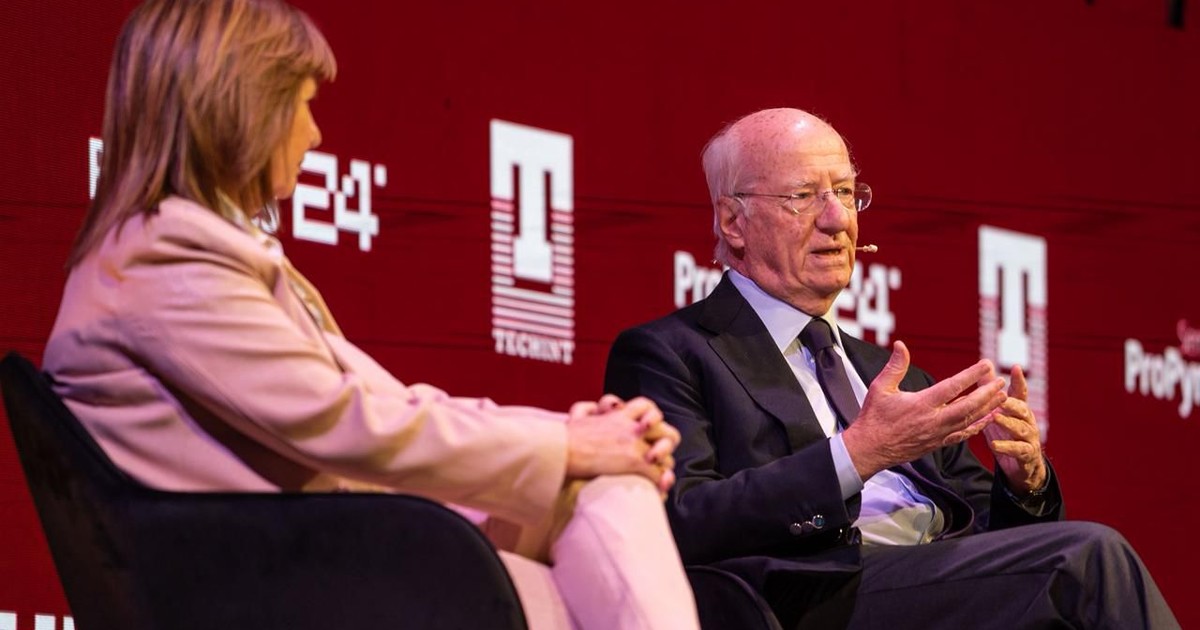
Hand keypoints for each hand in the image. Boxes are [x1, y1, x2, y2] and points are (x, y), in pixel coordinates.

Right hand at [565, 396, 679, 495]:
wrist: (562, 450)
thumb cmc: (565, 437)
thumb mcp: (578, 415)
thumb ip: (588, 409)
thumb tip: (593, 408)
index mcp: (619, 414)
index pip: (646, 406)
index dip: (651, 417)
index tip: (646, 428)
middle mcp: (631, 426)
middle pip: (663, 426)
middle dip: (665, 438)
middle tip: (657, 452)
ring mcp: (634, 442)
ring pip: (666, 450)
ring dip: (665, 462)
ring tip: (662, 473)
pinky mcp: (634, 461)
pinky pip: (657, 472)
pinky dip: (660, 483)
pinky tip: (657, 490)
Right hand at [842, 341, 1007, 479]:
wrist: (869, 449)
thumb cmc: (873, 418)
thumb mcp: (880, 388)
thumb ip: (895, 366)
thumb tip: (900, 345)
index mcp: (921, 404)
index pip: (952, 387)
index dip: (972, 375)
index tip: (986, 365)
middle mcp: (933, 420)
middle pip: (968, 406)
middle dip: (987, 393)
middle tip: (1001, 382)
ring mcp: (937, 434)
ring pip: (969, 421)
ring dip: (987, 409)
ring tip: (1003, 397)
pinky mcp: (936, 444)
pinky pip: (962, 435)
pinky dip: (977, 426)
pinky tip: (987, 419)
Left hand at [983, 365, 1046, 494]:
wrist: (1021, 466)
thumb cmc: (1007, 433)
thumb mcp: (998, 412)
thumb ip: (991, 391)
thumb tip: (984, 367)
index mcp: (1020, 410)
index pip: (1021, 393)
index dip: (1019, 381)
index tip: (1016, 368)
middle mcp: (1028, 422)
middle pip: (1023, 410)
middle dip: (1012, 403)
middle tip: (1001, 399)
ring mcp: (1029, 438)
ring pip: (1022, 429)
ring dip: (1009, 423)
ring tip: (995, 418)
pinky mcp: (1027, 455)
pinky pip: (1018, 450)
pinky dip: (1007, 447)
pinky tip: (994, 445)